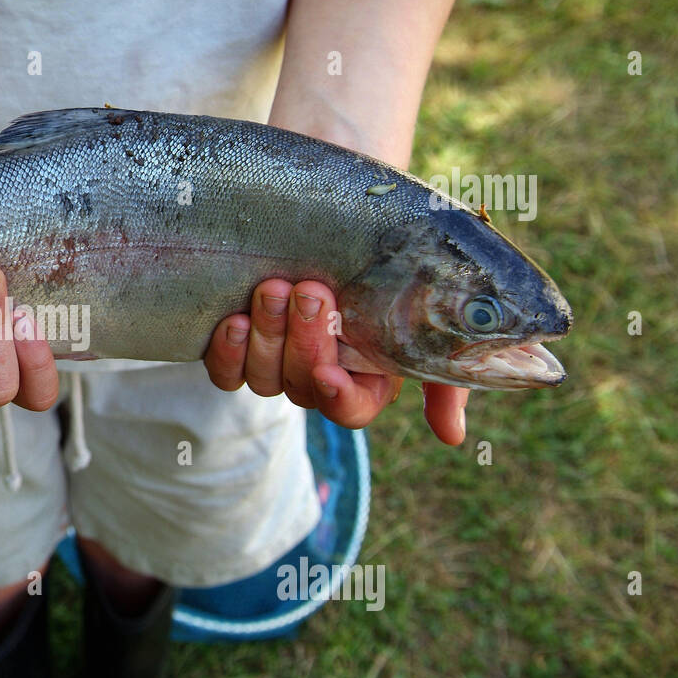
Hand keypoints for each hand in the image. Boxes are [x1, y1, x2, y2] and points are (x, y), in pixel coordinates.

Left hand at [204, 279, 468, 444]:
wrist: (348, 241)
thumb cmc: (395, 279)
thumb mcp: (429, 322)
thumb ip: (445, 378)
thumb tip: (451, 437)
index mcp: (365, 382)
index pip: (350, 410)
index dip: (339, 397)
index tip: (331, 373)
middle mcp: (317, 380)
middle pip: (302, 383)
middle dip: (304, 340)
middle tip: (309, 292)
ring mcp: (276, 367)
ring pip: (263, 376)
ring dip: (267, 335)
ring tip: (273, 290)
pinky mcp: (240, 352)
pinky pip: (226, 371)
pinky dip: (227, 351)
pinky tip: (234, 321)